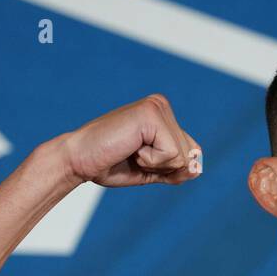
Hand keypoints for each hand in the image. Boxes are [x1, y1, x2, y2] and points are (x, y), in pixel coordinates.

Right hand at [62, 94, 203, 186]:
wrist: (78, 161)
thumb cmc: (109, 163)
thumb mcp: (151, 170)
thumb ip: (177, 170)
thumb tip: (198, 168)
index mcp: (163, 115)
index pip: (192, 152)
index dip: (169, 168)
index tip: (138, 158)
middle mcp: (162, 105)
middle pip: (189, 154)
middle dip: (162, 167)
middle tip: (132, 155)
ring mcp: (157, 107)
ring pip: (182, 156)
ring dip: (155, 164)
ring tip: (130, 150)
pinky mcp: (151, 114)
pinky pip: (171, 154)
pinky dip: (150, 161)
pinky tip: (130, 147)